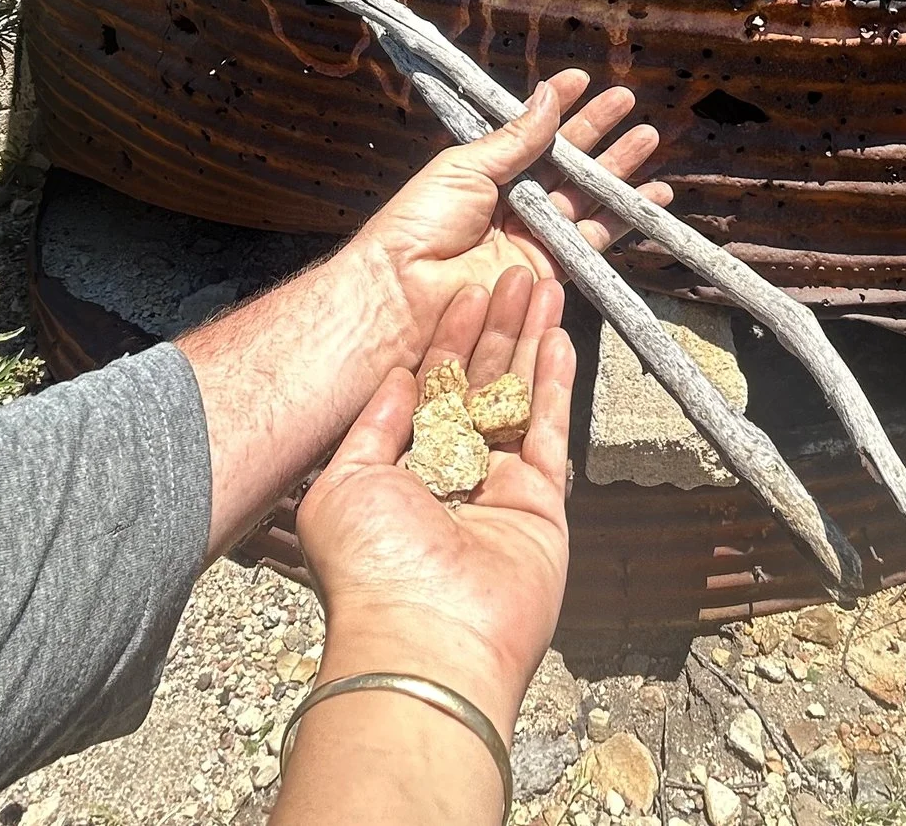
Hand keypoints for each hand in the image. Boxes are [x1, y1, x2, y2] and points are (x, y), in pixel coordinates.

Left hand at [278, 273, 577, 823]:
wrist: (427, 634)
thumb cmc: (372, 569)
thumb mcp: (344, 483)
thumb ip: (374, 425)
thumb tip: (396, 376)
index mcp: (400, 468)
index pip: (428, 386)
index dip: (445, 337)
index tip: (463, 289)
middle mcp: (450, 473)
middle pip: (477, 382)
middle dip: (494, 327)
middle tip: (513, 271)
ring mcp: (498, 486)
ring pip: (518, 395)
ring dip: (530, 340)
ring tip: (544, 284)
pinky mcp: (540, 502)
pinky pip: (549, 429)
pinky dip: (556, 382)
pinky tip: (560, 337)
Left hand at [351, 69, 669, 363]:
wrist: (406, 290)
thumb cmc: (422, 222)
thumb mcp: (465, 167)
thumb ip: (515, 139)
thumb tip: (547, 98)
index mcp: (486, 172)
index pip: (530, 132)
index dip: (558, 107)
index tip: (583, 80)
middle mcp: (513, 201)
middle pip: (565, 162)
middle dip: (598, 131)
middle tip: (628, 100)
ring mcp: (534, 235)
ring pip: (586, 196)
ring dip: (618, 168)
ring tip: (648, 136)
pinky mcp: (551, 268)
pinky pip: (595, 239)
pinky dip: (625, 219)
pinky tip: (654, 196)